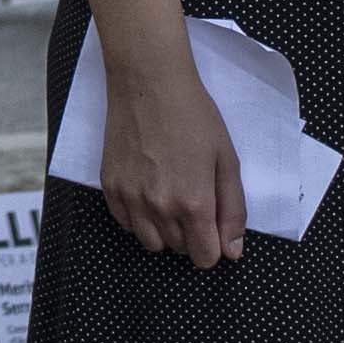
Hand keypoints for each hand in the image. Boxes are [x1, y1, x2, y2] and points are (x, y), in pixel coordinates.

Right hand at [85, 54, 244, 269]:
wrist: (149, 85)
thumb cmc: (194, 117)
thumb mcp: (227, 160)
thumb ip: (233, 210)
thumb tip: (232, 251)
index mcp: (194, 203)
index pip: (205, 257)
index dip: (215, 245)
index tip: (214, 224)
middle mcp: (159, 208)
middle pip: (179, 250)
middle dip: (192, 234)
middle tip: (195, 199)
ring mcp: (130, 200)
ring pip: (151, 243)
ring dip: (165, 231)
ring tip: (171, 198)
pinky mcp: (110, 188)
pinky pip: (126, 225)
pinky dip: (140, 219)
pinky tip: (148, 192)